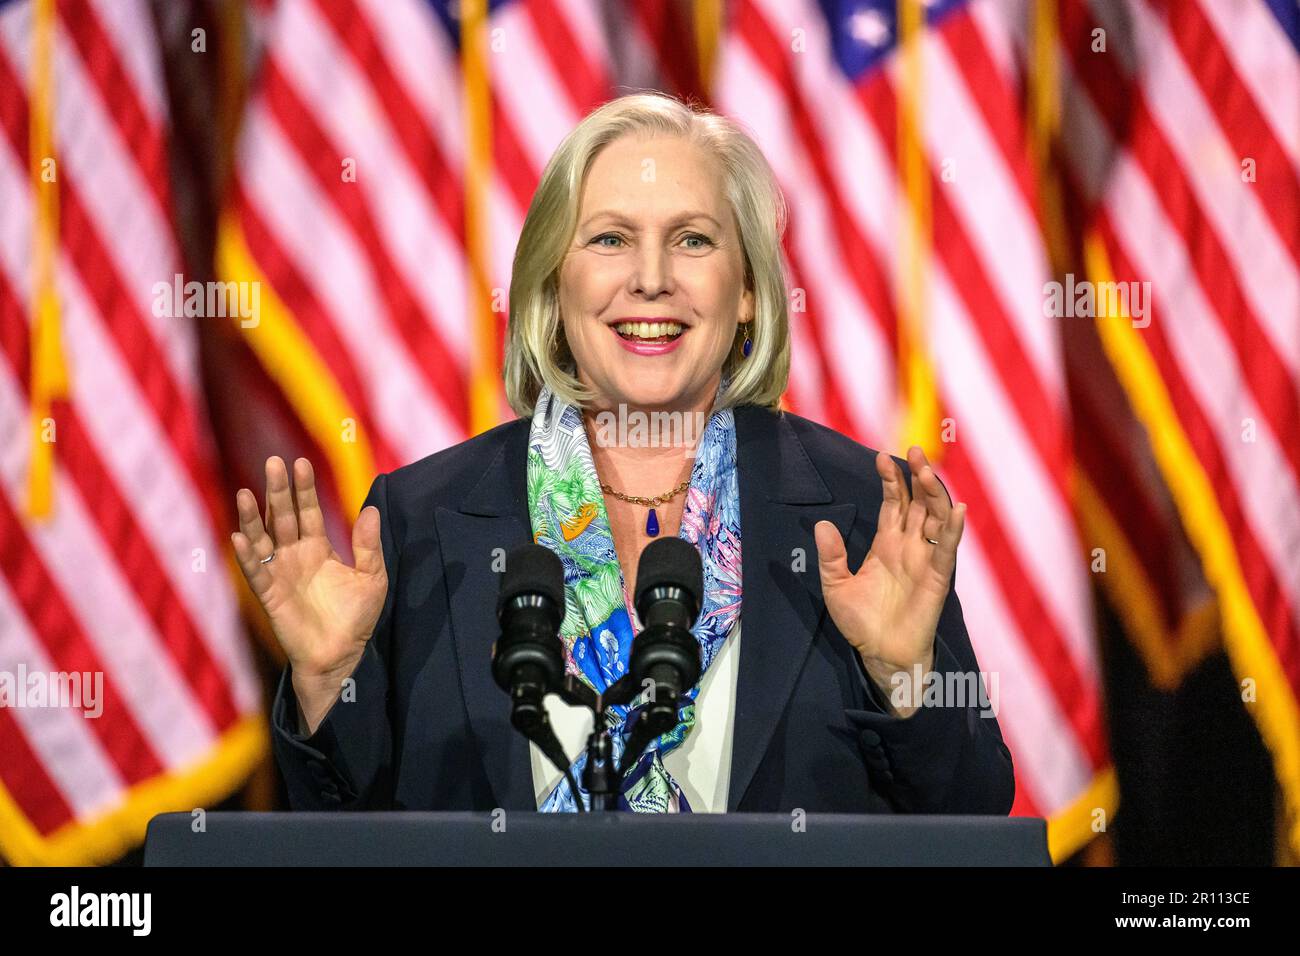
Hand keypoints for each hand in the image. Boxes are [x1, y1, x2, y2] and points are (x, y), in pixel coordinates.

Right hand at [231, 457, 386, 690]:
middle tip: (273, 462)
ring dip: (253, 517)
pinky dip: (247, 555)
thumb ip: (368, 545)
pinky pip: (256, 572)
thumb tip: (370, 509)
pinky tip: (239, 537)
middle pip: (283, 516)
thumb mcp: (372, 577)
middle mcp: (295, 555)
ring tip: (245, 492)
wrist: (341, 655)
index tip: (301, 463)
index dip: (305, 489)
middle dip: (278, 491)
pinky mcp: (270, 595)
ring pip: (263, 538)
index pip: (309, 511)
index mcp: (319, 547)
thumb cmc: (356, 618)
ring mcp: (280, 573)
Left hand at [814, 446, 965, 716]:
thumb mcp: (836, 586)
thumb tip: (822, 524)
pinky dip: (954, 529)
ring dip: (934, 495)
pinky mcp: (937, 578)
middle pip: (918, 504)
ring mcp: (925, 560)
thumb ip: (832, 556)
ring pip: (935, 519)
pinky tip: (957, 509)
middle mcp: (909, 547)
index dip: (890, 480)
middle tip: (914, 449)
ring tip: (928, 470)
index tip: (882, 456)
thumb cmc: (861, 623)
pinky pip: (947, 550)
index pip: (892, 504)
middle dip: (916, 476)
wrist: (880, 655)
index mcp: (886, 544)